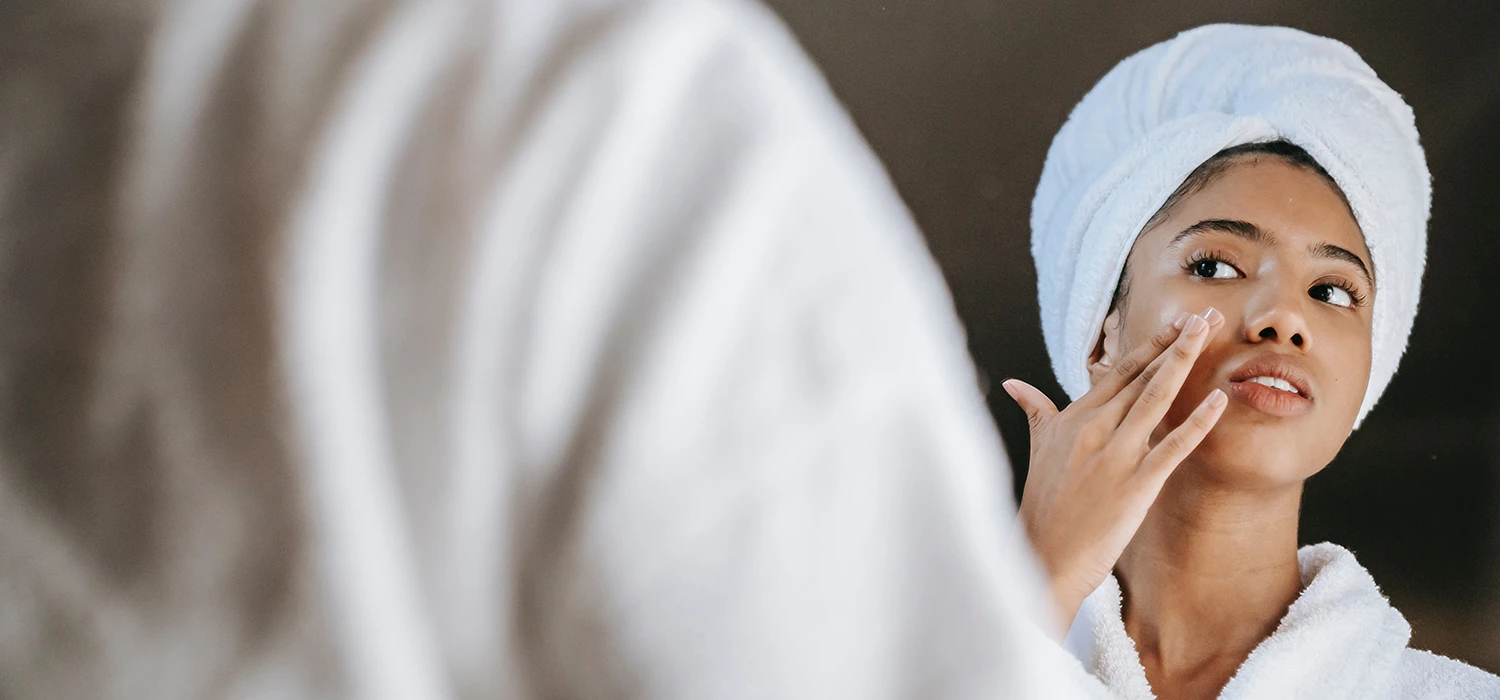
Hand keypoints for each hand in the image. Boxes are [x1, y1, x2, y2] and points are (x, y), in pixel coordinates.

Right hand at [1003, 308, 1226, 635]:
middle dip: (1176, 343)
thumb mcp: (1038, 450)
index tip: (1177, 324)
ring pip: (1156, 397)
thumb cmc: (1042, 507)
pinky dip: (1196, 421)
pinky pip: (1172, 446)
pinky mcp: (1135, 484)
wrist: (1043, 556)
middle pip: (1141, 376)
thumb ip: (1035, 411)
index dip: (1151, 345)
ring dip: (1184, 361)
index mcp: (1072, 419)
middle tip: (1205, 315)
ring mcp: (1114, 455)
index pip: (1118, 372)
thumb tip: (1013, 383)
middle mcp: (1093, 429)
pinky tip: (1218, 399)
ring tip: (1209, 332)